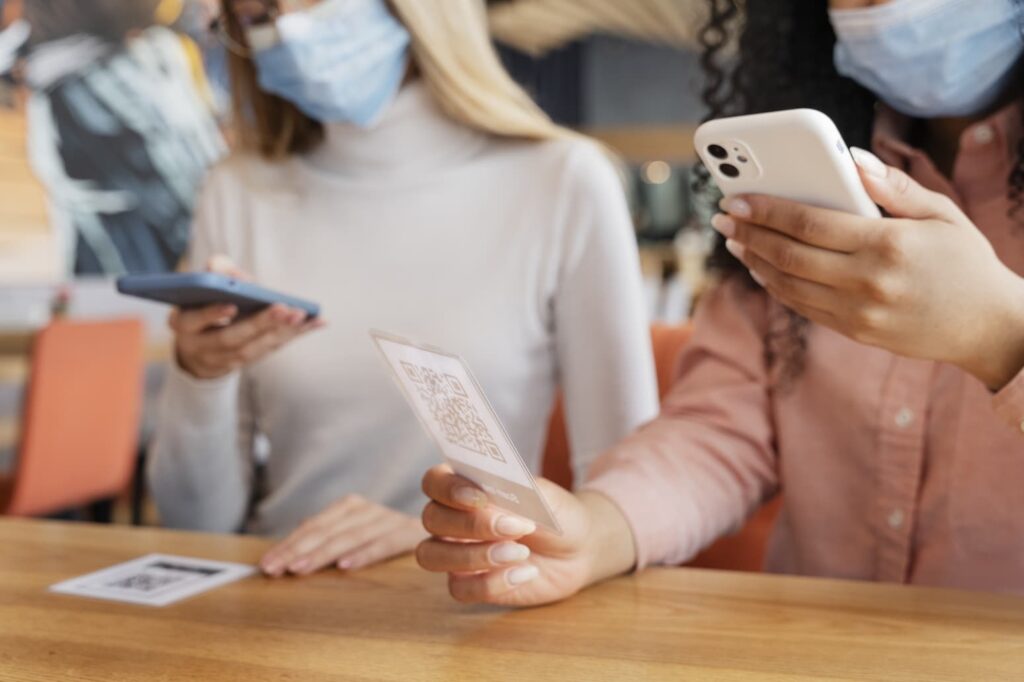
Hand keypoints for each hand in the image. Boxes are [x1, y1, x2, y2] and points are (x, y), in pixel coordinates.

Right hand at [170, 256, 324, 379]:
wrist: (197, 348)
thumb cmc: (202, 303)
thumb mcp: (200, 286)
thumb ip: (217, 272)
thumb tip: (241, 277)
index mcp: (183, 324)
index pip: (193, 320)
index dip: (211, 313)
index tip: (231, 305)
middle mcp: (201, 347)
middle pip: (231, 338)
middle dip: (259, 324)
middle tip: (284, 309)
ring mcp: (225, 359)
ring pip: (255, 348)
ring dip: (282, 331)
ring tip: (303, 314)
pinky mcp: (248, 361)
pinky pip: (273, 348)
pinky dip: (296, 334)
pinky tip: (318, 321)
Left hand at [260, 495, 427, 576]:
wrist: (440, 531)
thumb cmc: (384, 539)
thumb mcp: (351, 536)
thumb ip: (324, 537)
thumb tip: (288, 545)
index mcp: (349, 507)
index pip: (312, 526)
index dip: (288, 544)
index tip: (266, 564)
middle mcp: (366, 508)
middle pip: (326, 530)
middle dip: (296, 550)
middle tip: (274, 569)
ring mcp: (387, 519)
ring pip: (348, 536)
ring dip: (322, 553)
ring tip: (299, 569)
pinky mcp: (408, 533)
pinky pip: (383, 543)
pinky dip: (364, 553)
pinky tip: (345, 566)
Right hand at [416, 465, 635, 606]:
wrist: (579, 547)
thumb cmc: (555, 513)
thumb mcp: (544, 496)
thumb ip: (515, 491)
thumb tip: (488, 498)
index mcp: (463, 487)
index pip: (434, 481)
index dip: (448, 489)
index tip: (480, 498)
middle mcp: (451, 519)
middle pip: (431, 519)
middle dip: (472, 525)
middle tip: (515, 527)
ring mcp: (456, 553)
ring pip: (432, 556)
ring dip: (474, 556)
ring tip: (520, 553)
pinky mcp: (469, 584)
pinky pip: (459, 588)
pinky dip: (491, 583)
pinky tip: (525, 574)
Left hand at [712, 147, 1023, 389]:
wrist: (989, 327)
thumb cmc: (965, 261)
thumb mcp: (941, 214)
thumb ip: (893, 186)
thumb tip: (850, 159)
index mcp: (888, 245)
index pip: (810, 223)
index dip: (767, 209)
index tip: (736, 198)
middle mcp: (868, 282)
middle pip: (789, 255)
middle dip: (749, 234)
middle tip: (722, 218)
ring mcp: (859, 312)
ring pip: (789, 285)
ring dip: (755, 261)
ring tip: (736, 241)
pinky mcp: (855, 332)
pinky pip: (803, 307)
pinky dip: (776, 286)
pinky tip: (762, 267)